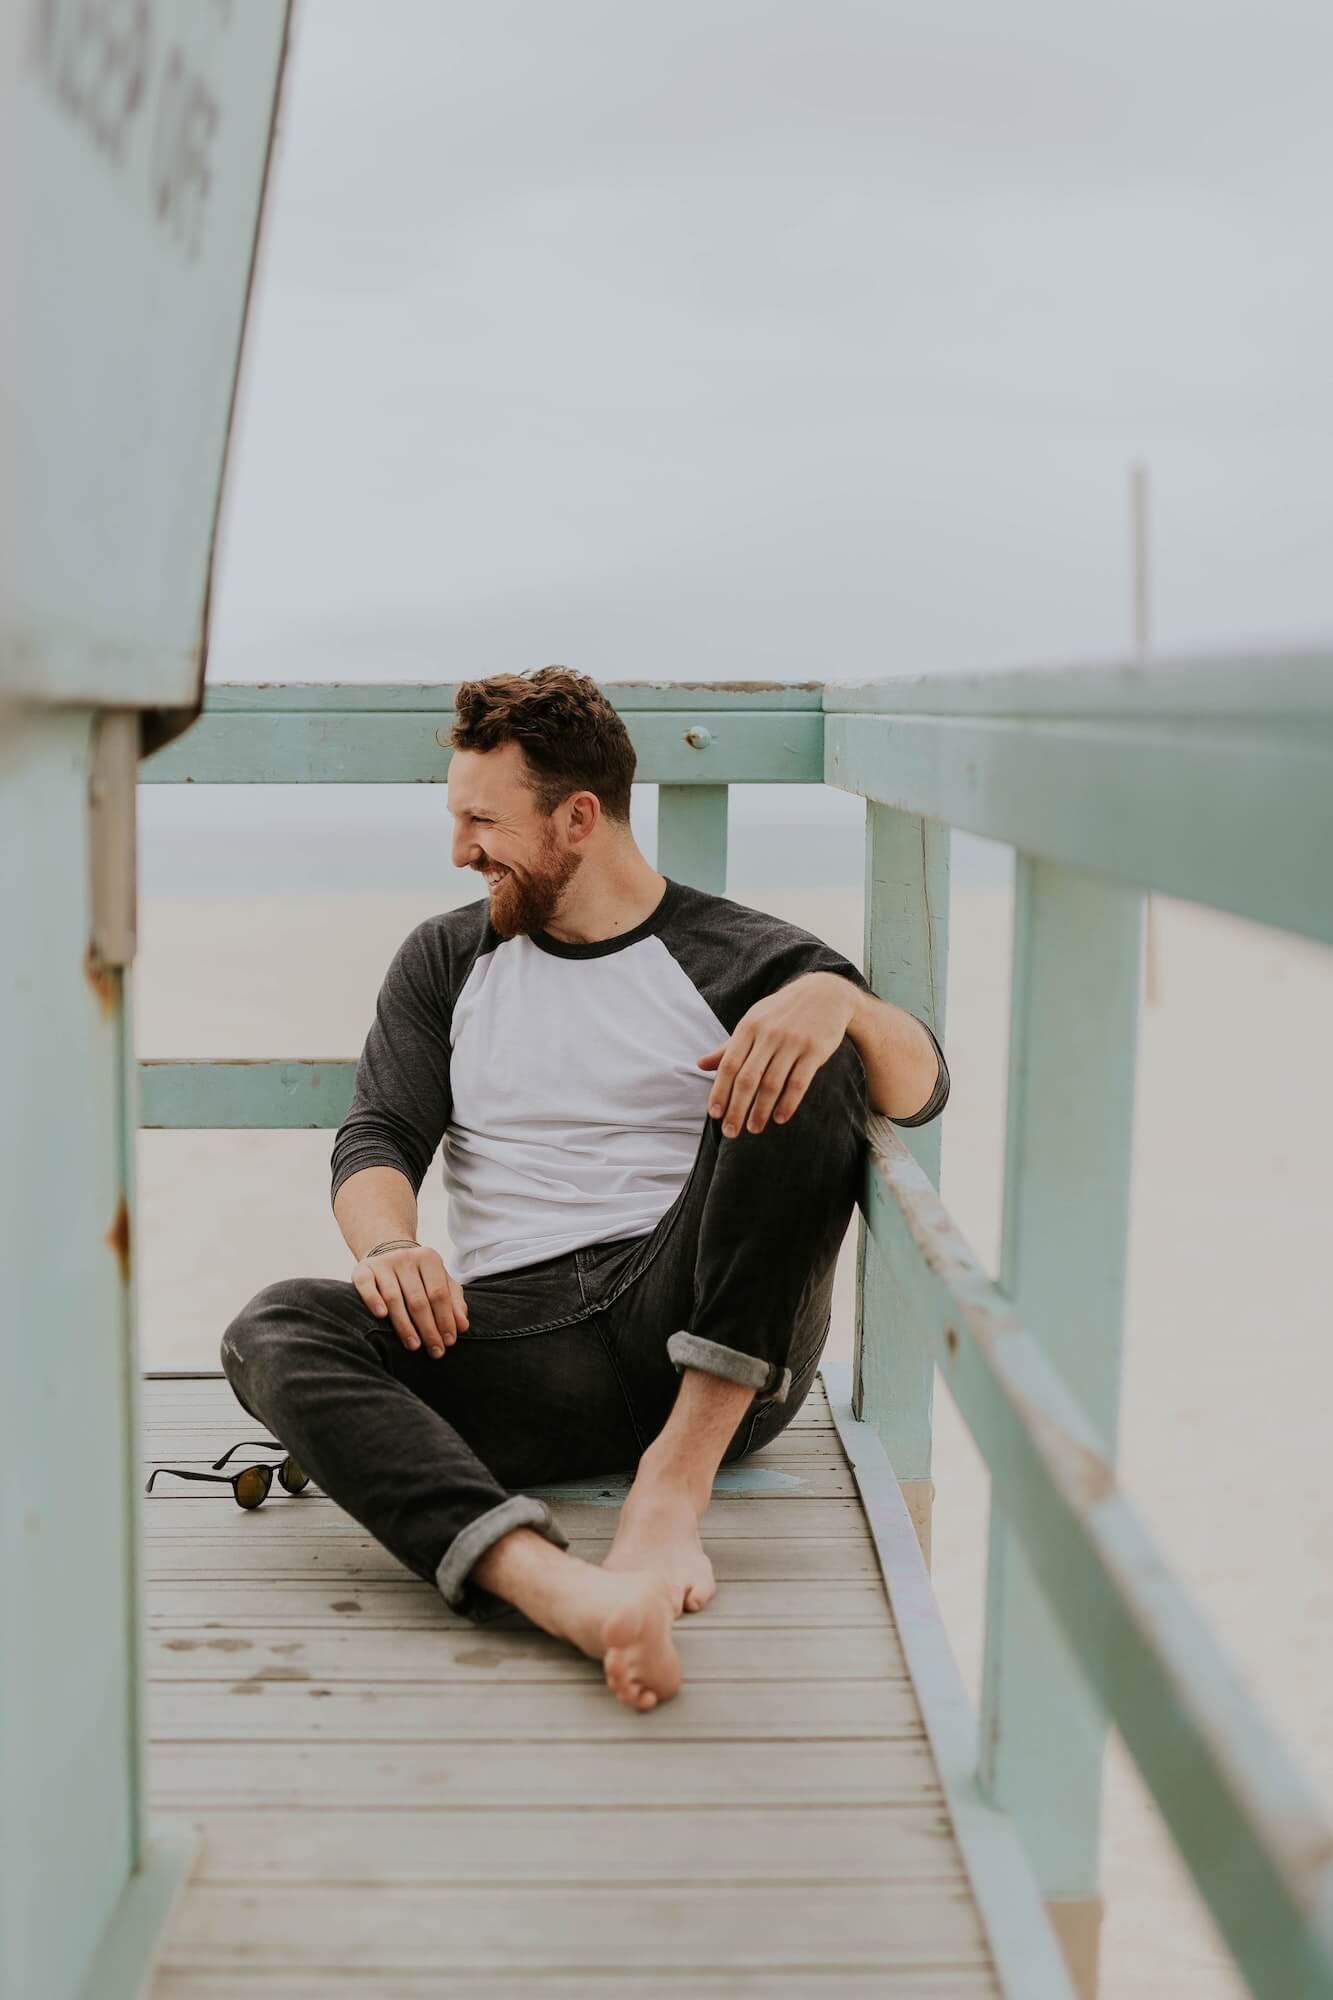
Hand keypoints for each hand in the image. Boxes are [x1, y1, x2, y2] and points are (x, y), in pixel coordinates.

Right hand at [352, 1243, 468, 1357]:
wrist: (386, 1253)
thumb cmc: (418, 1276)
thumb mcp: (440, 1282)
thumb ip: (454, 1302)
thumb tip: (463, 1326)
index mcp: (429, 1259)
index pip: (439, 1294)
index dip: (445, 1319)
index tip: (449, 1342)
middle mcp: (406, 1258)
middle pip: (418, 1299)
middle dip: (428, 1328)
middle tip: (435, 1351)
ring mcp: (383, 1263)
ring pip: (394, 1297)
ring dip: (404, 1325)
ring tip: (414, 1345)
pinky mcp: (363, 1270)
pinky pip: (366, 1286)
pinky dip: (374, 1300)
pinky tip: (382, 1316)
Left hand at [698, 972, 857, 1137]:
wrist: (825, 993)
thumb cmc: (782, 1012)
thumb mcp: (753, 1022)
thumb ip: (728, 1046)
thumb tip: (700, 1065)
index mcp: (749, 1027)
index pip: (729, 1065)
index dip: (720, 1092)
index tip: (715, 1115)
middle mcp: (768, 1034)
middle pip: (748, 1079)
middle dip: (737, 1109)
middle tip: (731, 1132)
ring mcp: (792, 1042)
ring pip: (772, 1084)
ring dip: (761, 1111)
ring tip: (754, 1128)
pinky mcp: (814, 1050)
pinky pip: (798, 1082)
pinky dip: (788, 1103)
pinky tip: (780, 1118)